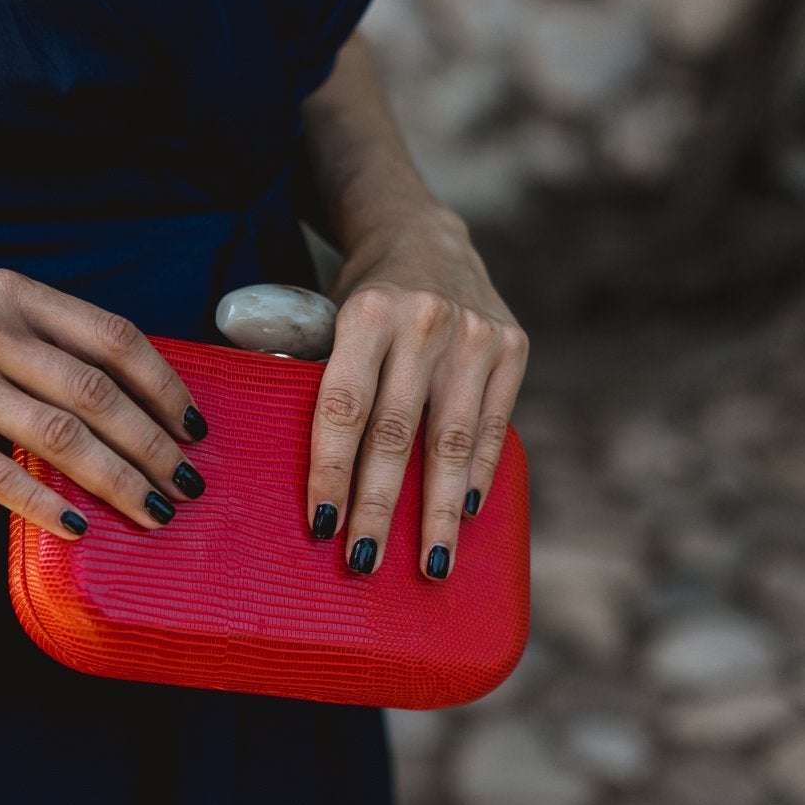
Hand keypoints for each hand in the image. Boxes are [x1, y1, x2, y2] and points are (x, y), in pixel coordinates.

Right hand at [0, 267, 210, 538]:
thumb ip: (42, 340)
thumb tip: (124, 399)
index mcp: (12, 295)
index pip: (112, 338)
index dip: (164, 385)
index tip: (195, 426)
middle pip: (98, 393)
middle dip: (154, 445)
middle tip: (186, 483)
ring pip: (61, 437)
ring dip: (118, 481)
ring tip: (152, 511)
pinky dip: (47, 504)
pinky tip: (78, 527)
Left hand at [306, 207, 527, 578]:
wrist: (425, 236)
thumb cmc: (361, 300)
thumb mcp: (323, 318)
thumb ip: (310, 375)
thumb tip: (291, 462)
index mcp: (368, 314)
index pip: (343, 407)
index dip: (331, 470)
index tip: (321, 526)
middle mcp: (426, 323)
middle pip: (396, 434)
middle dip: (379, 505)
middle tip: (363, 561)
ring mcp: (476, 335)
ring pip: (452, 442)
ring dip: (438, 512)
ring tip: (429, 567)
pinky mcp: (514, 346)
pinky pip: (494, 428)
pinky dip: (478, 477)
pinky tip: (465, 518)